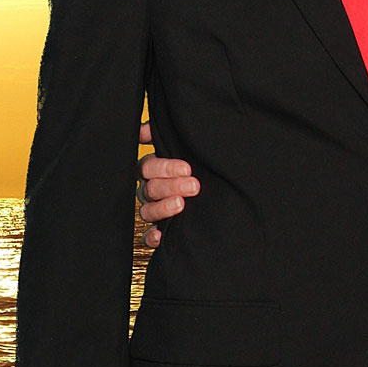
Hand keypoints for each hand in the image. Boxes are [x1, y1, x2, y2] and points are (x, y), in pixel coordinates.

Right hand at [138, 120, 197, 246]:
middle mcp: (150, 189)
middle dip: (171, 186)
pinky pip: (146, 237)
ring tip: (181, 205)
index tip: (187, 168)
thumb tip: (145, 129)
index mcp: (152, 169)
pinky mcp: (158, 231)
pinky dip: (151, 237)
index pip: (148, 166)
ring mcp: (153, 210)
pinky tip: (161, 235)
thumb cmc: (201, 165)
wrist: (222, 191)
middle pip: (150, 188)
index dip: (165, 167)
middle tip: (193, 186)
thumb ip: (166, 136)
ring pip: (147, 211)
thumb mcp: (188, 148)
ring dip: (162, 208)